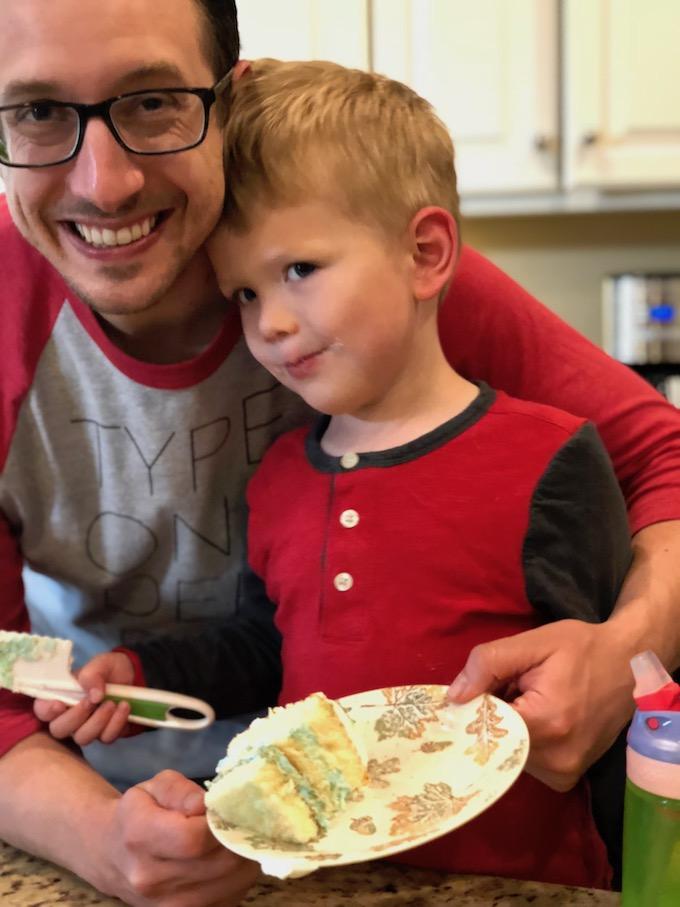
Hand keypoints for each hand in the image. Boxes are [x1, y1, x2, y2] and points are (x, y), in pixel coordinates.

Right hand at [33, 651, 135, 744]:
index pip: (42, 710)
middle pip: (59, 730)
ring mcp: (86, 728)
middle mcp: (68, 716)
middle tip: (93, 701)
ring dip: (99, 721)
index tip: (60, 704)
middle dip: (76, 717)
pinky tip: (124, 707)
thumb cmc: (108, 669)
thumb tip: (94, 695)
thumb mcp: (101, 663)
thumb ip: (93, 674)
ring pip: (82, 738)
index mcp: (60, 696)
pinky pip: (106, 738)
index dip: (47, 711)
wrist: (132, 677)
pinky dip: (116, 723)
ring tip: (112, 703)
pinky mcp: (104, 734)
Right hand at [99, 770, 259, 905]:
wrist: (113, 854)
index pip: (194, 838)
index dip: (220, 822)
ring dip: (245, 858)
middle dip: (240, 838)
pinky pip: (230, 898)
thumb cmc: (141, 812)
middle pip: (218, 863)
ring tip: (239, 837)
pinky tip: (231, 859)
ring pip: (230, 884)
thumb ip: (183, 790)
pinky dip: (239, 878)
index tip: (229, 807)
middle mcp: (151, 878)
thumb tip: (208, 805)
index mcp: (140, 837)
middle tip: (245, 820)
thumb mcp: (157, 786)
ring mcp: (167, 905)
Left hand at [447, 619, 633, 790]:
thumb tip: (454, 696)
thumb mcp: (533, 643)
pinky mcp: (566, 779)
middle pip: (496, 742)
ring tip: (528, 701)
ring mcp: (563, 774)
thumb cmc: (581, 649)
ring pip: (507, 754)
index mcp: (547, 723)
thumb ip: (489, 664)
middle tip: (511, 688)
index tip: (475, 689)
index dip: (474, 706)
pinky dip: (522, 741)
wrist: (628, 665)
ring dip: (507, 729)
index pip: (485, 726)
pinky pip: (525, 763)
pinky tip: (538, 718)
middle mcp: (556, 759)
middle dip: (492, 716)